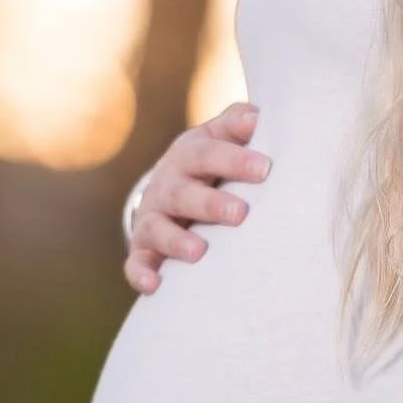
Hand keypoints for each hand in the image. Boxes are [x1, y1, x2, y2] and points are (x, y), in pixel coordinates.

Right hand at [124, 103, 272, 294]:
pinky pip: (136, 262)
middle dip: (210, 203)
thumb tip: (258, 116)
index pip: (209, 153)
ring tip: (200, 252)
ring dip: (176, 240)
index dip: (235, 160)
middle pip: (183, 192)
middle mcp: (167, 184)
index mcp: (189, 153)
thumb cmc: (212, 161)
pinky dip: (142, 273)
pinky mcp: (144, 248)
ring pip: (158, 228)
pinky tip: (155, 286)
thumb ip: (240, 124)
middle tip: (240, 213)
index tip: (265, 168)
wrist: (170, 187)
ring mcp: (152, 217)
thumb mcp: (221, 137)